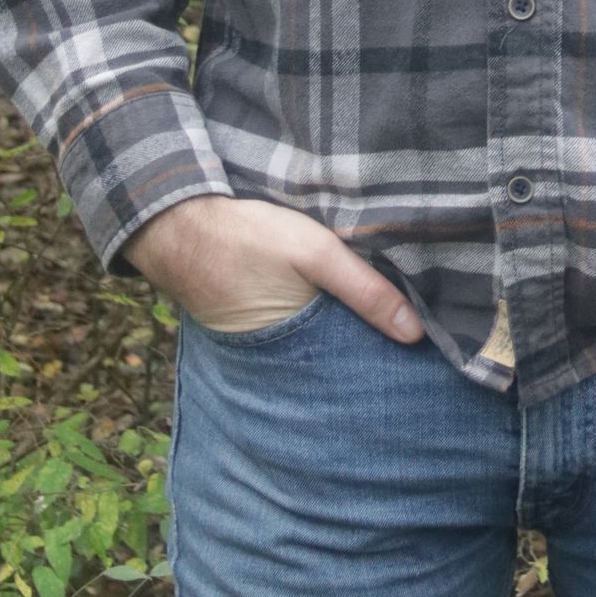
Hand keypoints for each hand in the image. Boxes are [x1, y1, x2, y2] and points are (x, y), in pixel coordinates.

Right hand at [128, 195, 424, 343]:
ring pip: (317, 346)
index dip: (382, 368)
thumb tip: (416, 334)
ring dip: (341, 336)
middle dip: (365, 356)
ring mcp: (261, 342)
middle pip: (336, 364)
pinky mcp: (253, 321)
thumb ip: (364, 290)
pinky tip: (335, 307)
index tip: (420, 365)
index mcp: (295, 352)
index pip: (351, 374)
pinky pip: (295, 331)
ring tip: (383, 331)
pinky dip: (315, 322)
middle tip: (409, 351)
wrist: (175, 221)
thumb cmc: (246, 236)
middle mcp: (277, 358)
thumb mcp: (315, 253)